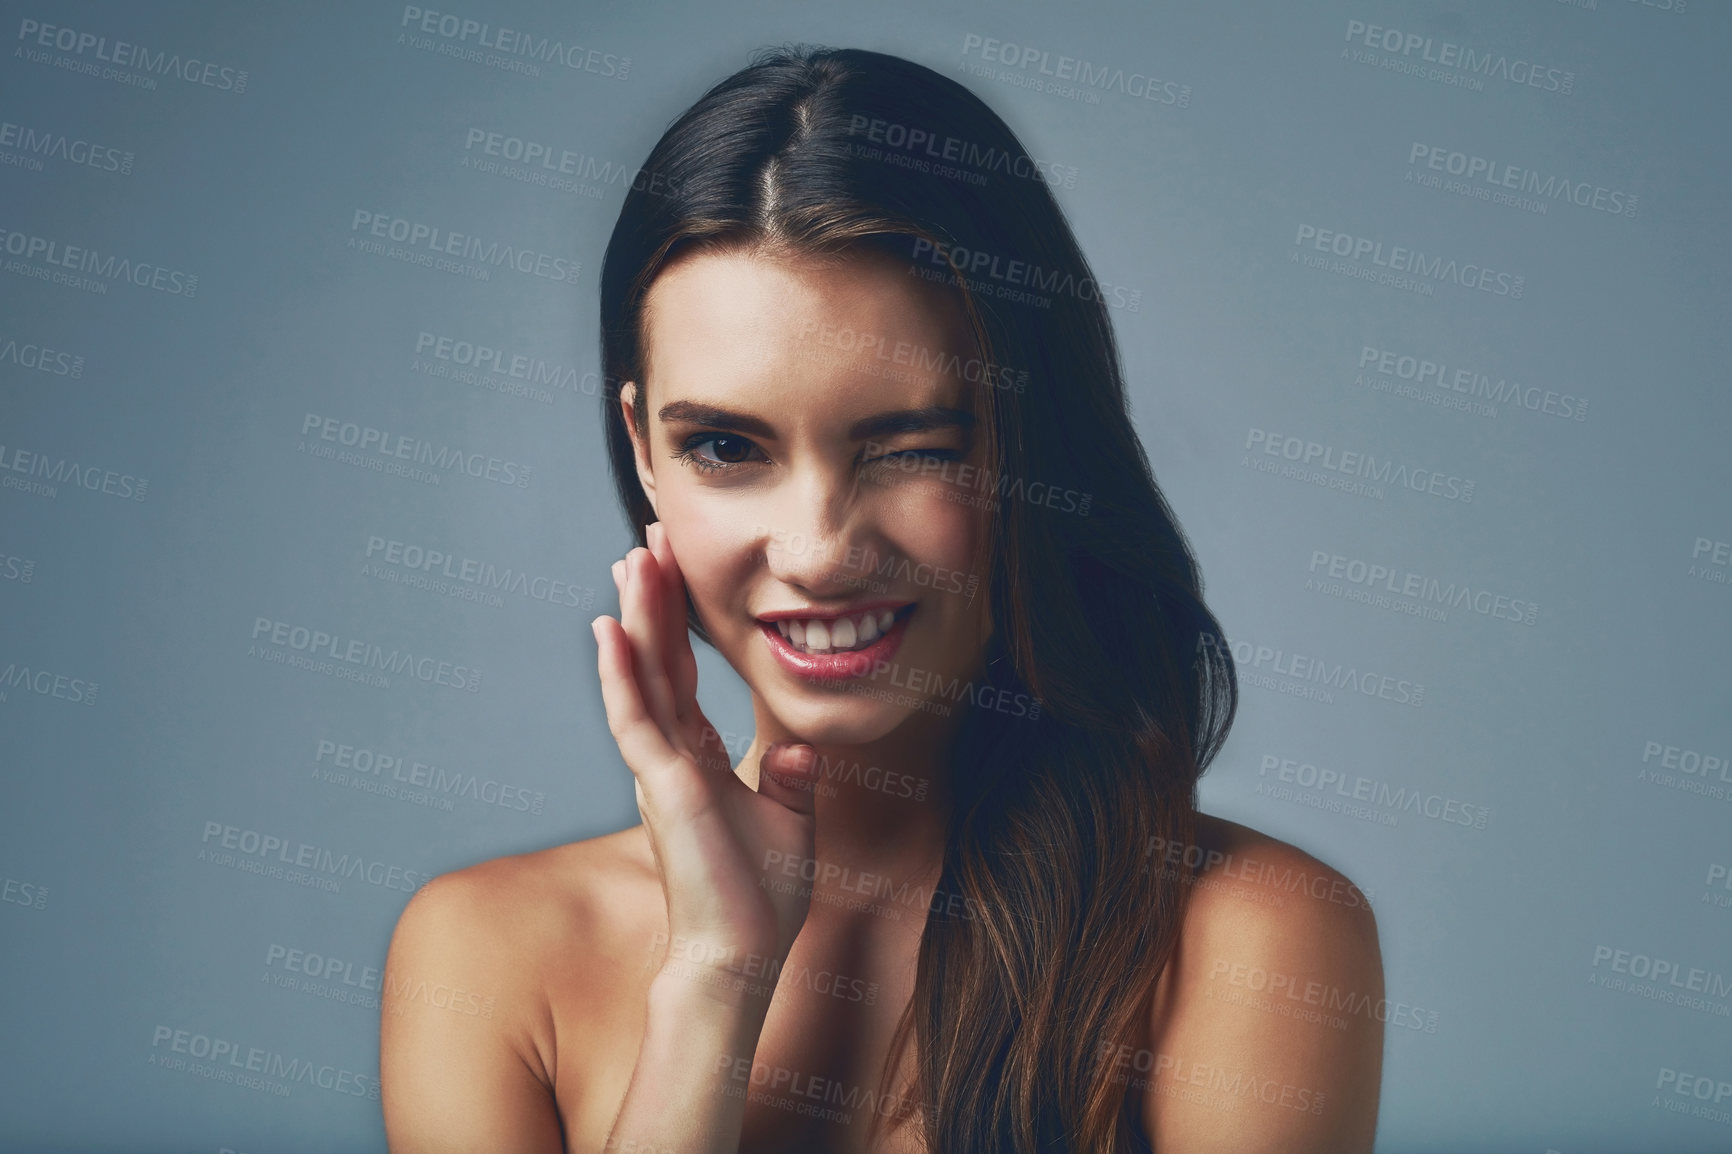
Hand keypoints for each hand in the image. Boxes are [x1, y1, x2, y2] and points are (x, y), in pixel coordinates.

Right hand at [592, 522, 820, 975]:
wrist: (744, 953)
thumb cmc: (761, 898)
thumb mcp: (789, 822)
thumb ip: (791, 783)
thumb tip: (802, 752)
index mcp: (695, 760)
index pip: (680, 676)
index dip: (674, 623)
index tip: (668, 570)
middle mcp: (669, 757)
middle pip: (655, 662)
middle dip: (651, 600)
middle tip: (644, 540)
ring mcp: (661, 769)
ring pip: (641, 677)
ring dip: (636, 617)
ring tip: (630, 560)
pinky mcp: (663, 786)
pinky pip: (635, 718)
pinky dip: (621, 674)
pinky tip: (610, 628)